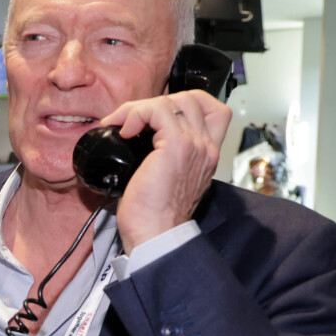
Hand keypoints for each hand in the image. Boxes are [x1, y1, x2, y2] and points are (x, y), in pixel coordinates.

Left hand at [99, 89, 231, 252]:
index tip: (155, 117)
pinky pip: (158, 110)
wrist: (155, 236)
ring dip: (141, 106)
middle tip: (130, 120)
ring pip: (174, 100)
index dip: (185, 104)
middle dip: (156, 102)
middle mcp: (206, 148)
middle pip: (193, 99)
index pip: (214, 112)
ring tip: (121, 124)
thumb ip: (161, 161)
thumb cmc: (152, 217)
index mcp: (206, 156)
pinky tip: (124, 130)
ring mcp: (194, 145)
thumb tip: (134, 145)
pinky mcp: (176, 146)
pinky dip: (136, 113)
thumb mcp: (163, 182)